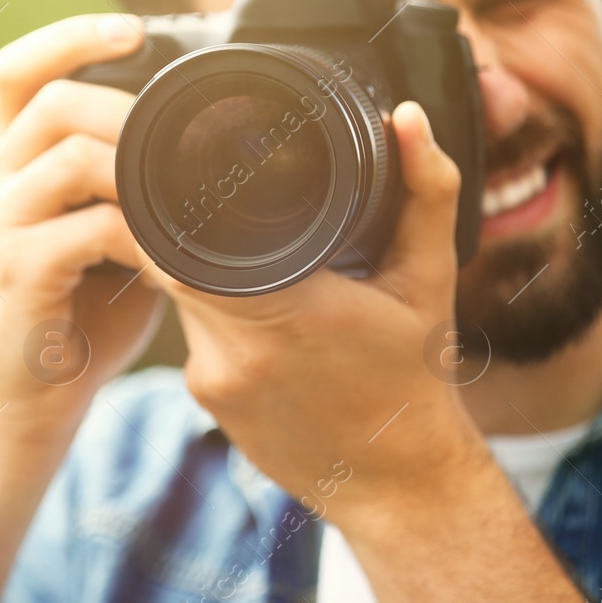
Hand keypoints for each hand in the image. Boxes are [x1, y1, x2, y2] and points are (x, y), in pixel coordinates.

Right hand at [0, 13, 162, 433]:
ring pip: (71, 156)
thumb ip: (131, 180)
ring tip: (184, 198)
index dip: (70, 35)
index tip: (133, 29)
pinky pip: (88, 228)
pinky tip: (168, 260)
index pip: (18, 68)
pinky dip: (142, 238)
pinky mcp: (16, 270)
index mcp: (12, 161)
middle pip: (51, 100)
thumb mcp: (106, 228)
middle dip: (126, 107)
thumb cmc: (80, 311)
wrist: (27, 399)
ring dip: (140, 170)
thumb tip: (206, 138)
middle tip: (183, 135)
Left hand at [165, 101, 490, 523]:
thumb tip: (407, 117)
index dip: (175, 197)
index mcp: (287, 311)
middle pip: (171, 258)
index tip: (195, 166)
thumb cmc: (416, 379)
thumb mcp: (430, 277)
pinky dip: (213, 311)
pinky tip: (257, 310)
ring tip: (252, 253)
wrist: (402, 485)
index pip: (186, 238)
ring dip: (202, 267)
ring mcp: (213, 383)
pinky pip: (192, 334)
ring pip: (177, 295)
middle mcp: (235, 351)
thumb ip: (424, 189)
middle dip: (192, 223)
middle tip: (221, 194)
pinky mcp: (206, 402)